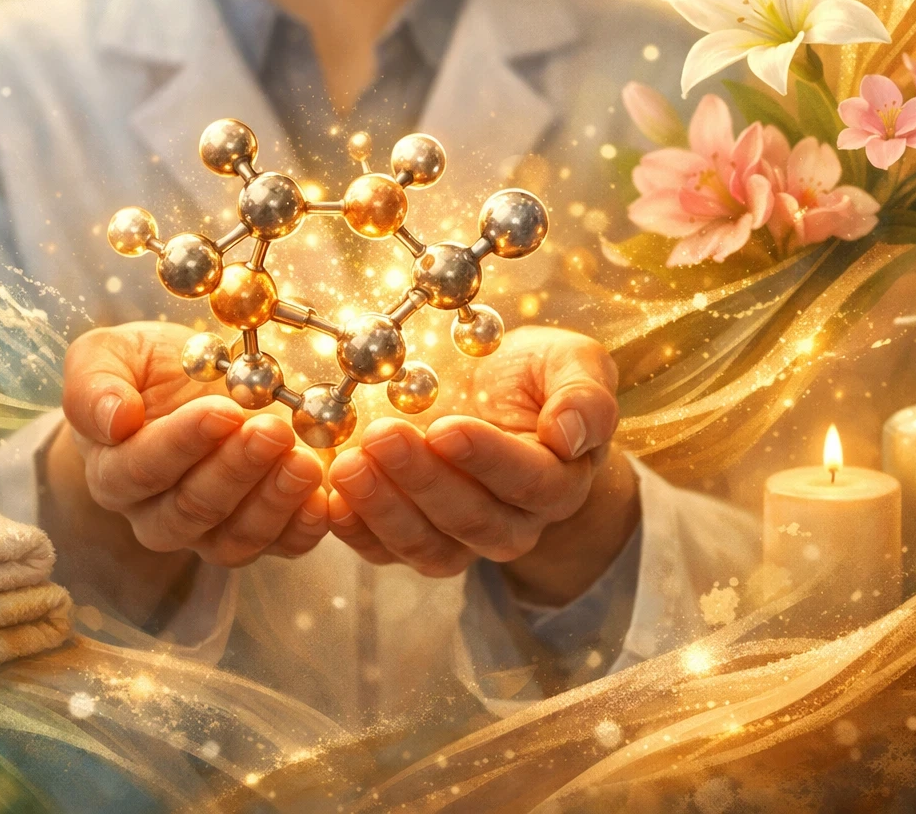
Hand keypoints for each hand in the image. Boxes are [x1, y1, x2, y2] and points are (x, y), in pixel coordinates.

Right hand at [48, 322, 328, 568]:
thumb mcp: (107, 355)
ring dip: (274, 502)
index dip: (184, 443)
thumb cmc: (142, 370)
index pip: (142, 469)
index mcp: (113, 472)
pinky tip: (324, 500)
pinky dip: (302, 529)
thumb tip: (114, 419)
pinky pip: (278, 548)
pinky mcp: (255, 534)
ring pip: (235, 538)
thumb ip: (93, 384)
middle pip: (193, 509)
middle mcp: (155, 515)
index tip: (222, 410)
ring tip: (305, 462)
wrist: (185, 387)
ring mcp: (207, 532)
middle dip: (237, 470)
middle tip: (273, 431)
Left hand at [326, 326, 634, 603]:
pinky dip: (356, 531)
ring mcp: (460, 538)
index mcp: (558, 480)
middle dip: (421, 480)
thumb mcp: (571, 362)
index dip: (486, 459)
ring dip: (384, 509)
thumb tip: (571, 435)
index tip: (445, 426)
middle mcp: (513, 522)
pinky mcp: (413, 539)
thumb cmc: (532, 375)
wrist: (492, 396)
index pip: (529, 482)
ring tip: (348, 464)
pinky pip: (386, 552)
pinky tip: (330, 497)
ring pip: (427, 545)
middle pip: (470, 519)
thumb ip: (585, 395)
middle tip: (381, 435)